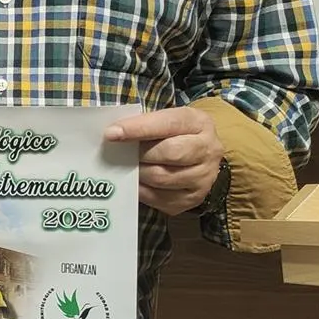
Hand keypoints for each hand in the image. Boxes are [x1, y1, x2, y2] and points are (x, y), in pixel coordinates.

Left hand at [104, 107, 224, 214]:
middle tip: (120, 154)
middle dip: (139, 154)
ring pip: (162, 178)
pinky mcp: (194, 198)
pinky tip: (135, 183)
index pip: (167, 124)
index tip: (111, 133)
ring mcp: (203, 177)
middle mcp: (207, 150)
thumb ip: (141, 124)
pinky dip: (141, 191)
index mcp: (198, 123)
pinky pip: (161, 199)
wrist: (197, 154)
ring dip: (138, 174)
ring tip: (127, 167)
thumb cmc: (172, 134)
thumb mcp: (163, 120)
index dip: (138, 129)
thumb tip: (111, 134)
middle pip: (169, 153)